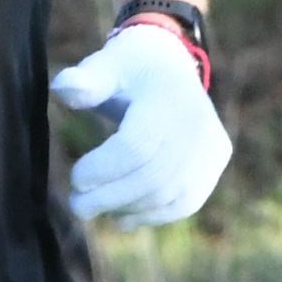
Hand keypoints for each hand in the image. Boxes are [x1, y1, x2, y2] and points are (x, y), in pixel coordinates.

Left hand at [50, 22, 232, 227]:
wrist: (170, 64)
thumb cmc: (128, 69)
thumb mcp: (104, 65)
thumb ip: (85, 81)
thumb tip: (64, 88)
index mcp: (168, 97)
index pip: (137, 147)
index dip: (104, 168)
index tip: (75, 178)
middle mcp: (198, 122)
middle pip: (153, 177)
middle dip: (111, 197)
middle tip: (78, 206)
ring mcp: (212, 144)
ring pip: (170, 194)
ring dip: (129, 209)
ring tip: (96, 209)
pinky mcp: (216, 160)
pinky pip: (187, 201)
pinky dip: (153, 215)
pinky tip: (122, 217)